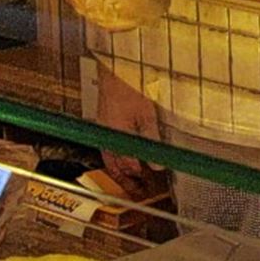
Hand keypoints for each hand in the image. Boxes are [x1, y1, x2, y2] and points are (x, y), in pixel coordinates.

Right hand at [96, 66, 161, 189]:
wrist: (115, 69)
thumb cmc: (129, 87)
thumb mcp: (146, 113)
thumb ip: (151, 138)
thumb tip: (156, 163)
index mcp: (115, 136)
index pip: (127, 165)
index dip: (139, 176)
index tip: (151, 182)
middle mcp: (106, 136)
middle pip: (115, 166)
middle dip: (127, 180)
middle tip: (138, 191)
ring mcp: (103, 130)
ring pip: (110, 158)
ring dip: (121, 170)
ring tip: (132, 180)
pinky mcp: (104, 123)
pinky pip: (108, 147)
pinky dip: (116, 157)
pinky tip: (123, 158)